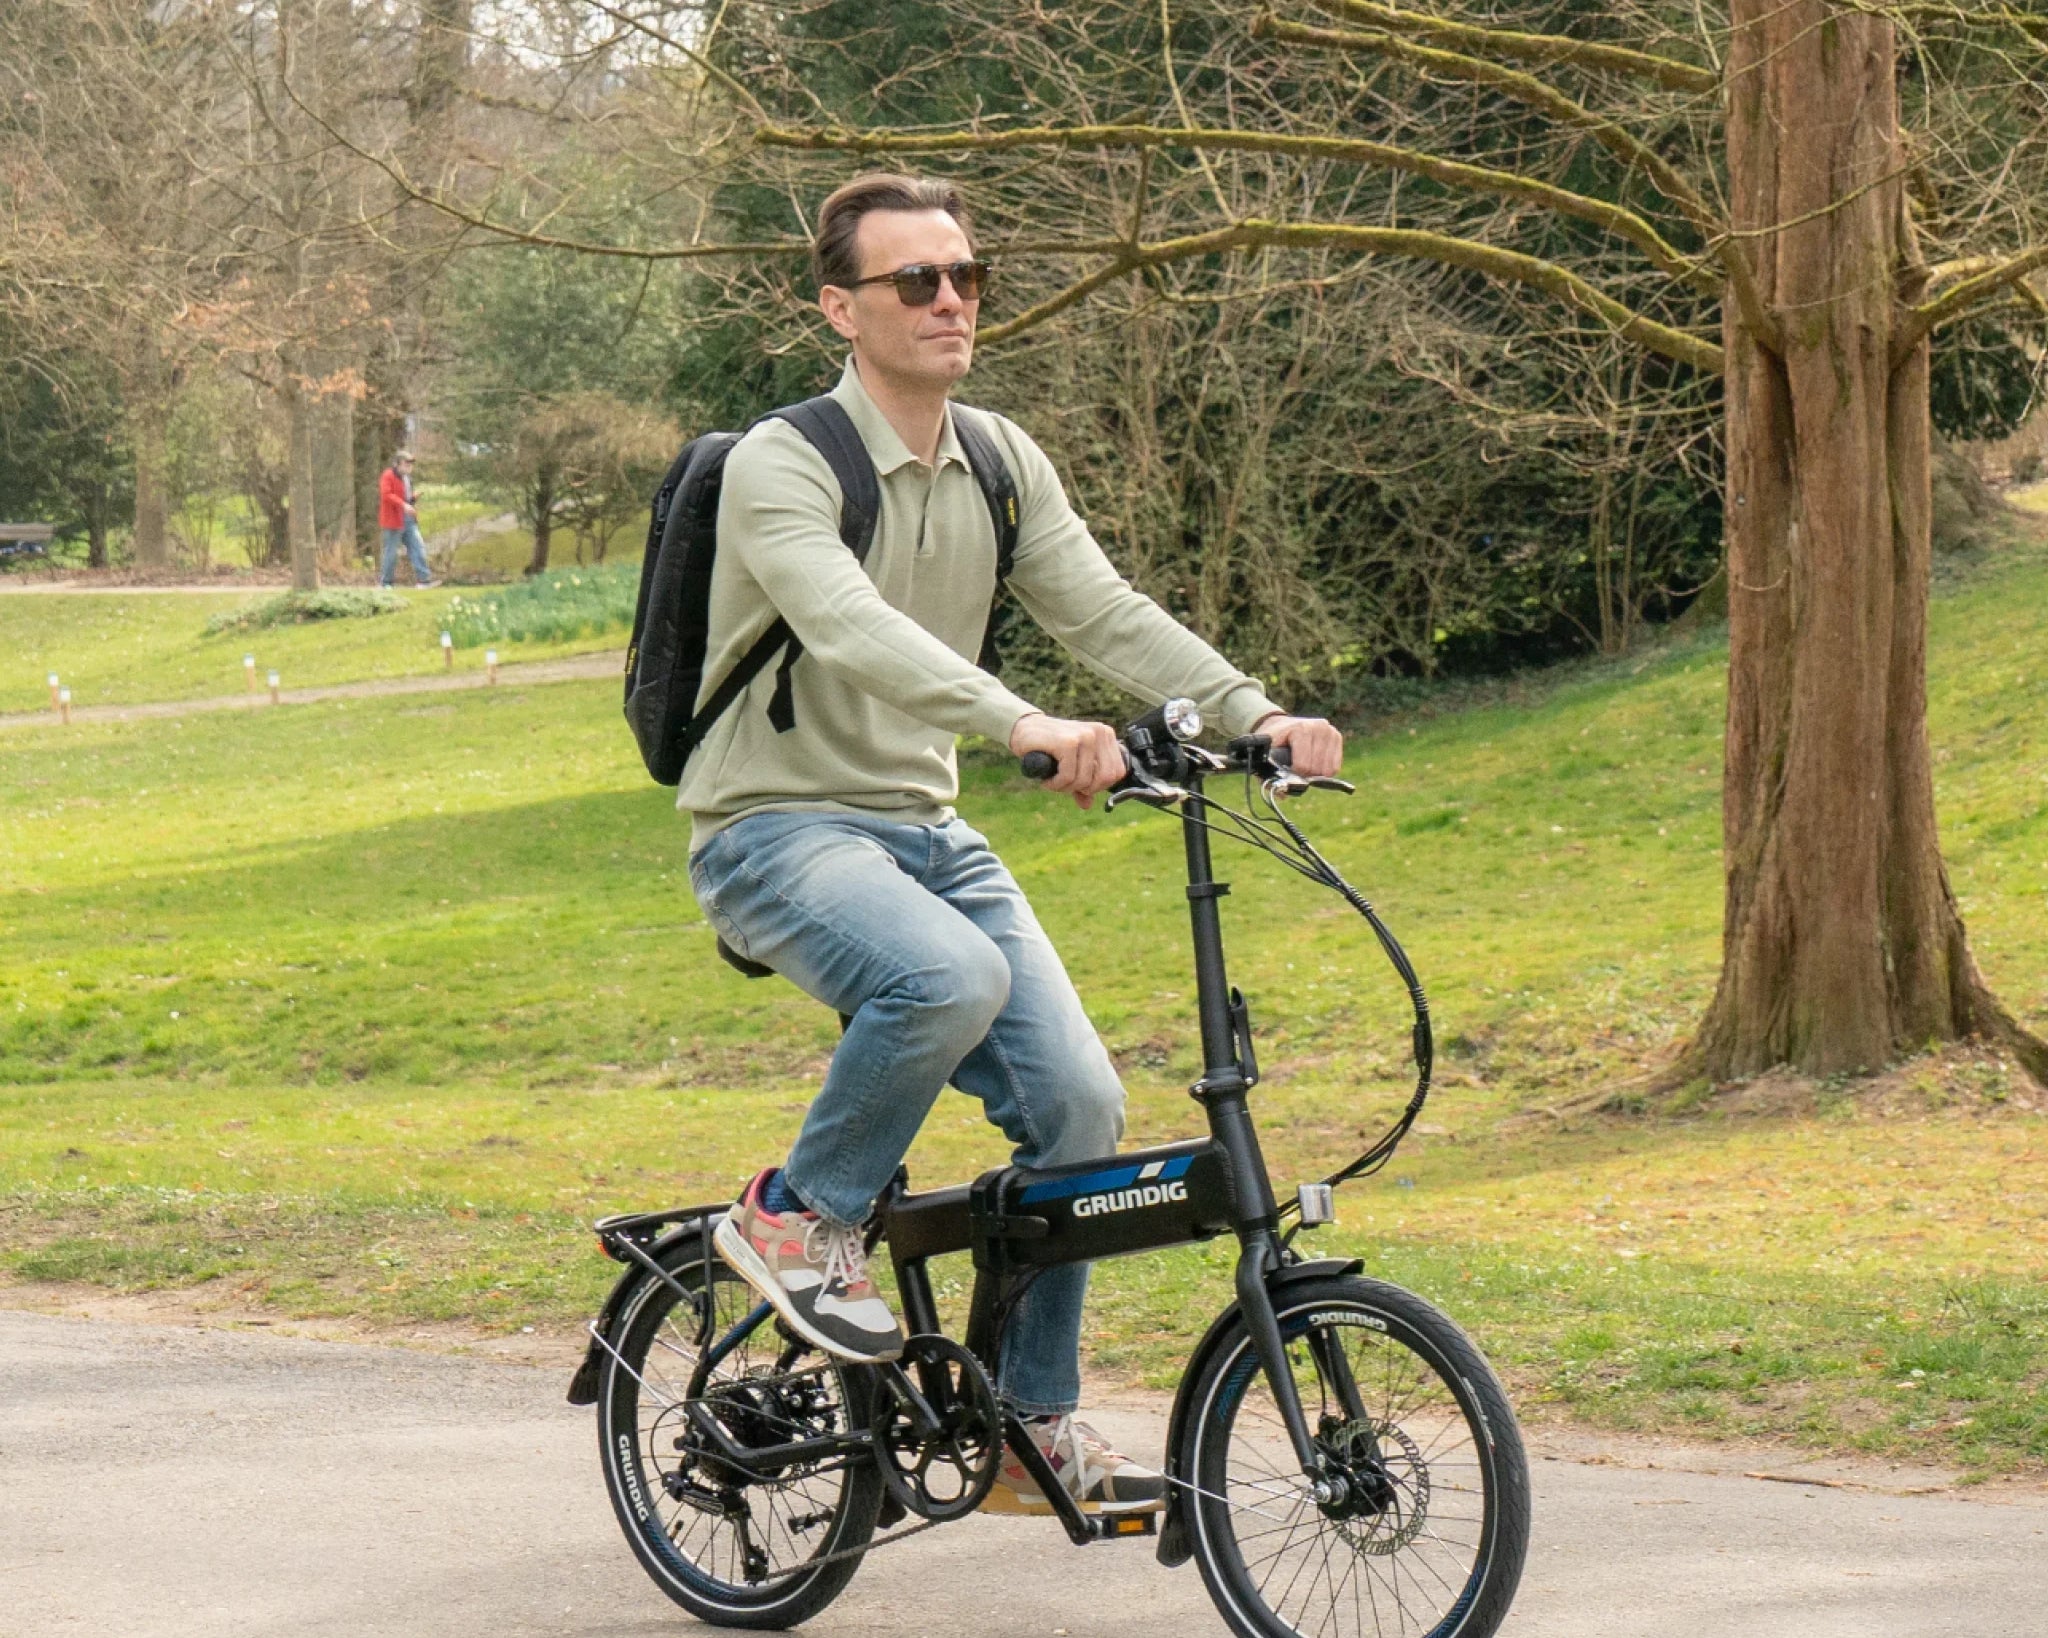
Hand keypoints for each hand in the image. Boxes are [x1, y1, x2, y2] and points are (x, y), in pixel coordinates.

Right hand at [1008, 712, 1124, 808]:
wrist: (1024, 729)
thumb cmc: (1050, 746)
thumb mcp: (1071, 764)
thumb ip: (1083, 783)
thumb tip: (1088, 804)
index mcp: (1105, 735)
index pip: (1117, 772)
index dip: (1098, 786)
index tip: (1080, 785)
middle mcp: (1098, 732)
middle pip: (1104, 779)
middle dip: (1083, 789)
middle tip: (1065, 784)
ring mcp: (1084, 735)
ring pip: (1085, 780)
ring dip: (1065, 788)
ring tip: (1053, 780)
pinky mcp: (1067, 742)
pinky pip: (1068, 777)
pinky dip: (1055, 785)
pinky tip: (1047, 780)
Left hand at [1255, 713, 1343, 778]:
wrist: (1282, 726)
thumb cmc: (1274, 741)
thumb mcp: (1267, 753)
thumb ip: (1269, 773)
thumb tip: (1283, 794)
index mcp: (1301, 729)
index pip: (1303, 765)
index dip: (1294, 773)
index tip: (1288, 769)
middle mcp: (1319, 727)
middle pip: (1316, 769)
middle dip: (1305, 775)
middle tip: (1296, 769)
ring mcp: (1330, 731)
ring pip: (1328, 770)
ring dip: (1316, 774)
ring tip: (1305, 766)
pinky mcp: (1337, 737)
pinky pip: (1335, 767)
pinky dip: (1325, 771)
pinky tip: (1315, 763)